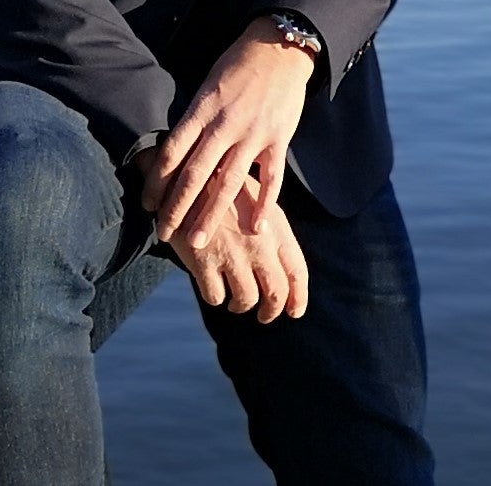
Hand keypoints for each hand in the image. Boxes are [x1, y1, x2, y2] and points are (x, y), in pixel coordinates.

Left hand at [141, 19, 315, 253]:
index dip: (156, 183)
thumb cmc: (237, 66)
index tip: (147, 205)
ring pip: (228, 183)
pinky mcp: (279, 138)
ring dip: (211, 215)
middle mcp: (224, 125)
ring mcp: (253, 134)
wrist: (279, 47)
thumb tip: (173, 156)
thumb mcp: (206, 87)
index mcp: (202, 111)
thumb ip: (193, 122)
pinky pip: (271, 178)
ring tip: (198, 241)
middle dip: (176, 208)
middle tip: (163, 234)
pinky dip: (264, 204)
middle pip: (194, 175)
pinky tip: (256, 227)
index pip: (171, 154)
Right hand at [172, 171, 309, 321]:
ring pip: (246, 300)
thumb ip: (274, 233)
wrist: (191, 175)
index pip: (297, 272)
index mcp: (276, 228)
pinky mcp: (203, 261)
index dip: (299, 297)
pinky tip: (214, 288)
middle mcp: (258, 244)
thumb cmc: (228, 188)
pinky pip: (215, 296)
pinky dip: (216, 297)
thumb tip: (286, 269)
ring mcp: (231, 254)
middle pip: (276, 293)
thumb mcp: (261, 200)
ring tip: (236, 302)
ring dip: (241, 305)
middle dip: (272, 311)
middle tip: (265, 316)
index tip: (295, 312)